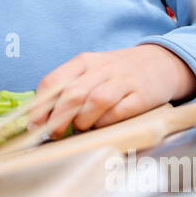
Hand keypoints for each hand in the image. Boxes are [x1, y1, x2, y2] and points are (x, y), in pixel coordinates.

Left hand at [29, 44, 195, 137]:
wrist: (161, 63)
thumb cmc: (117, 73)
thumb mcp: (91, 72)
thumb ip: (68, 89)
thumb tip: (41, 119)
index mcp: (83, 62)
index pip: (54, 81)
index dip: (41, 106)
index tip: (34, 125)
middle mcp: (102, 68)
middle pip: (73, 94)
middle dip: (58, 119)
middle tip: (54, 134)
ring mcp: (123, 81)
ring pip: (95, 101)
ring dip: (83, 121)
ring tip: (81, 128)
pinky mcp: (141, 95)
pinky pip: (119, 111)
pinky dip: (106, 122)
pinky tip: (102, 125)